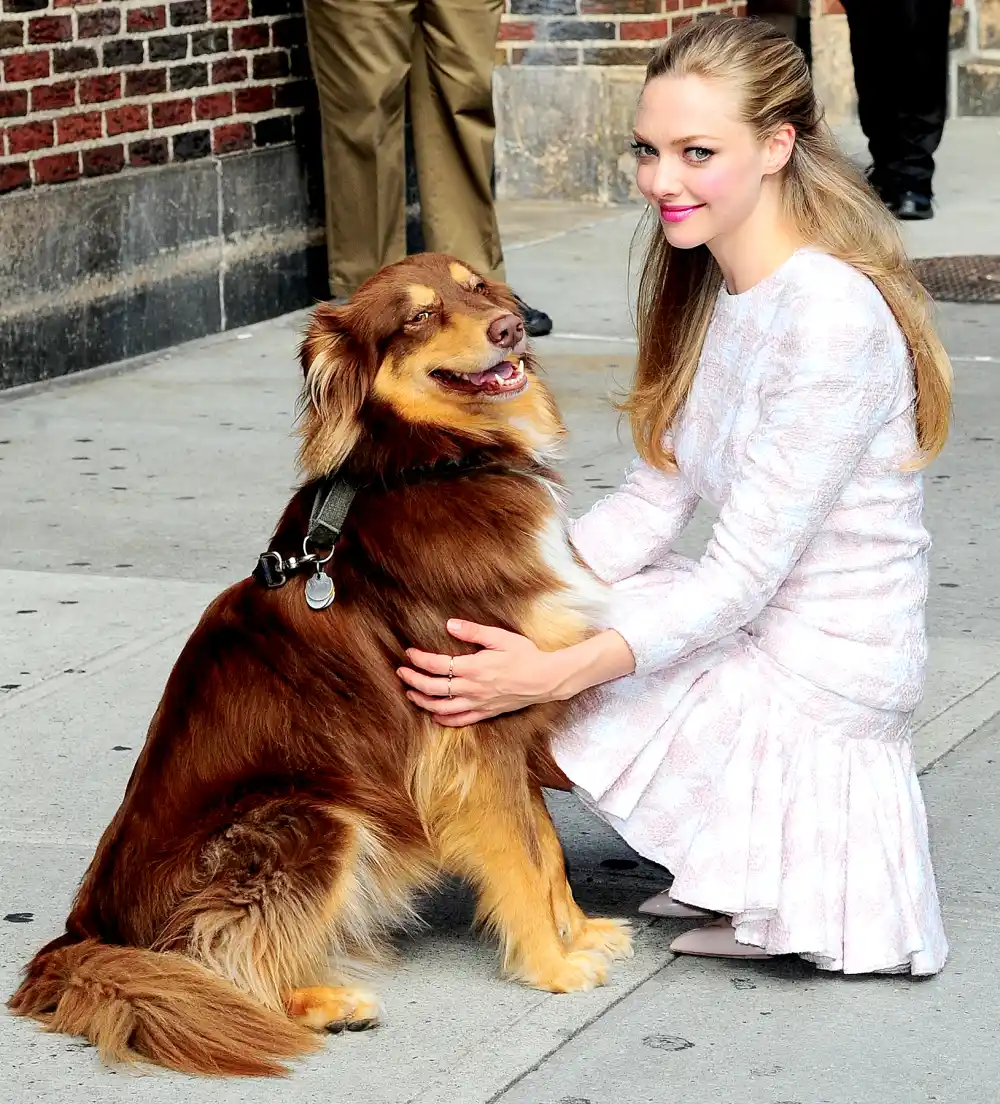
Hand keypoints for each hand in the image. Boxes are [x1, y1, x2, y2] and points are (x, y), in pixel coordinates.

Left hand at [396, 619, 561, 725]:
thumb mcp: (500, 637)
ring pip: (441, 708)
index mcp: (473, 667)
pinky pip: (459, 720)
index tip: (409, 653)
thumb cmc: (525, 655)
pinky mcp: (485, 713)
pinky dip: (443, 719)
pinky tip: (434, 715)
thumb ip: (473, 631)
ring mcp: (477, 703)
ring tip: (411, 693)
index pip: (437, 665)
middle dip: (413, 680)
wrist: (545, 679)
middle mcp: (471, 688)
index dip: (419, 660)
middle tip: (401, 672)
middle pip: (433, 688)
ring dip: (423, 701)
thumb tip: (449, 624)